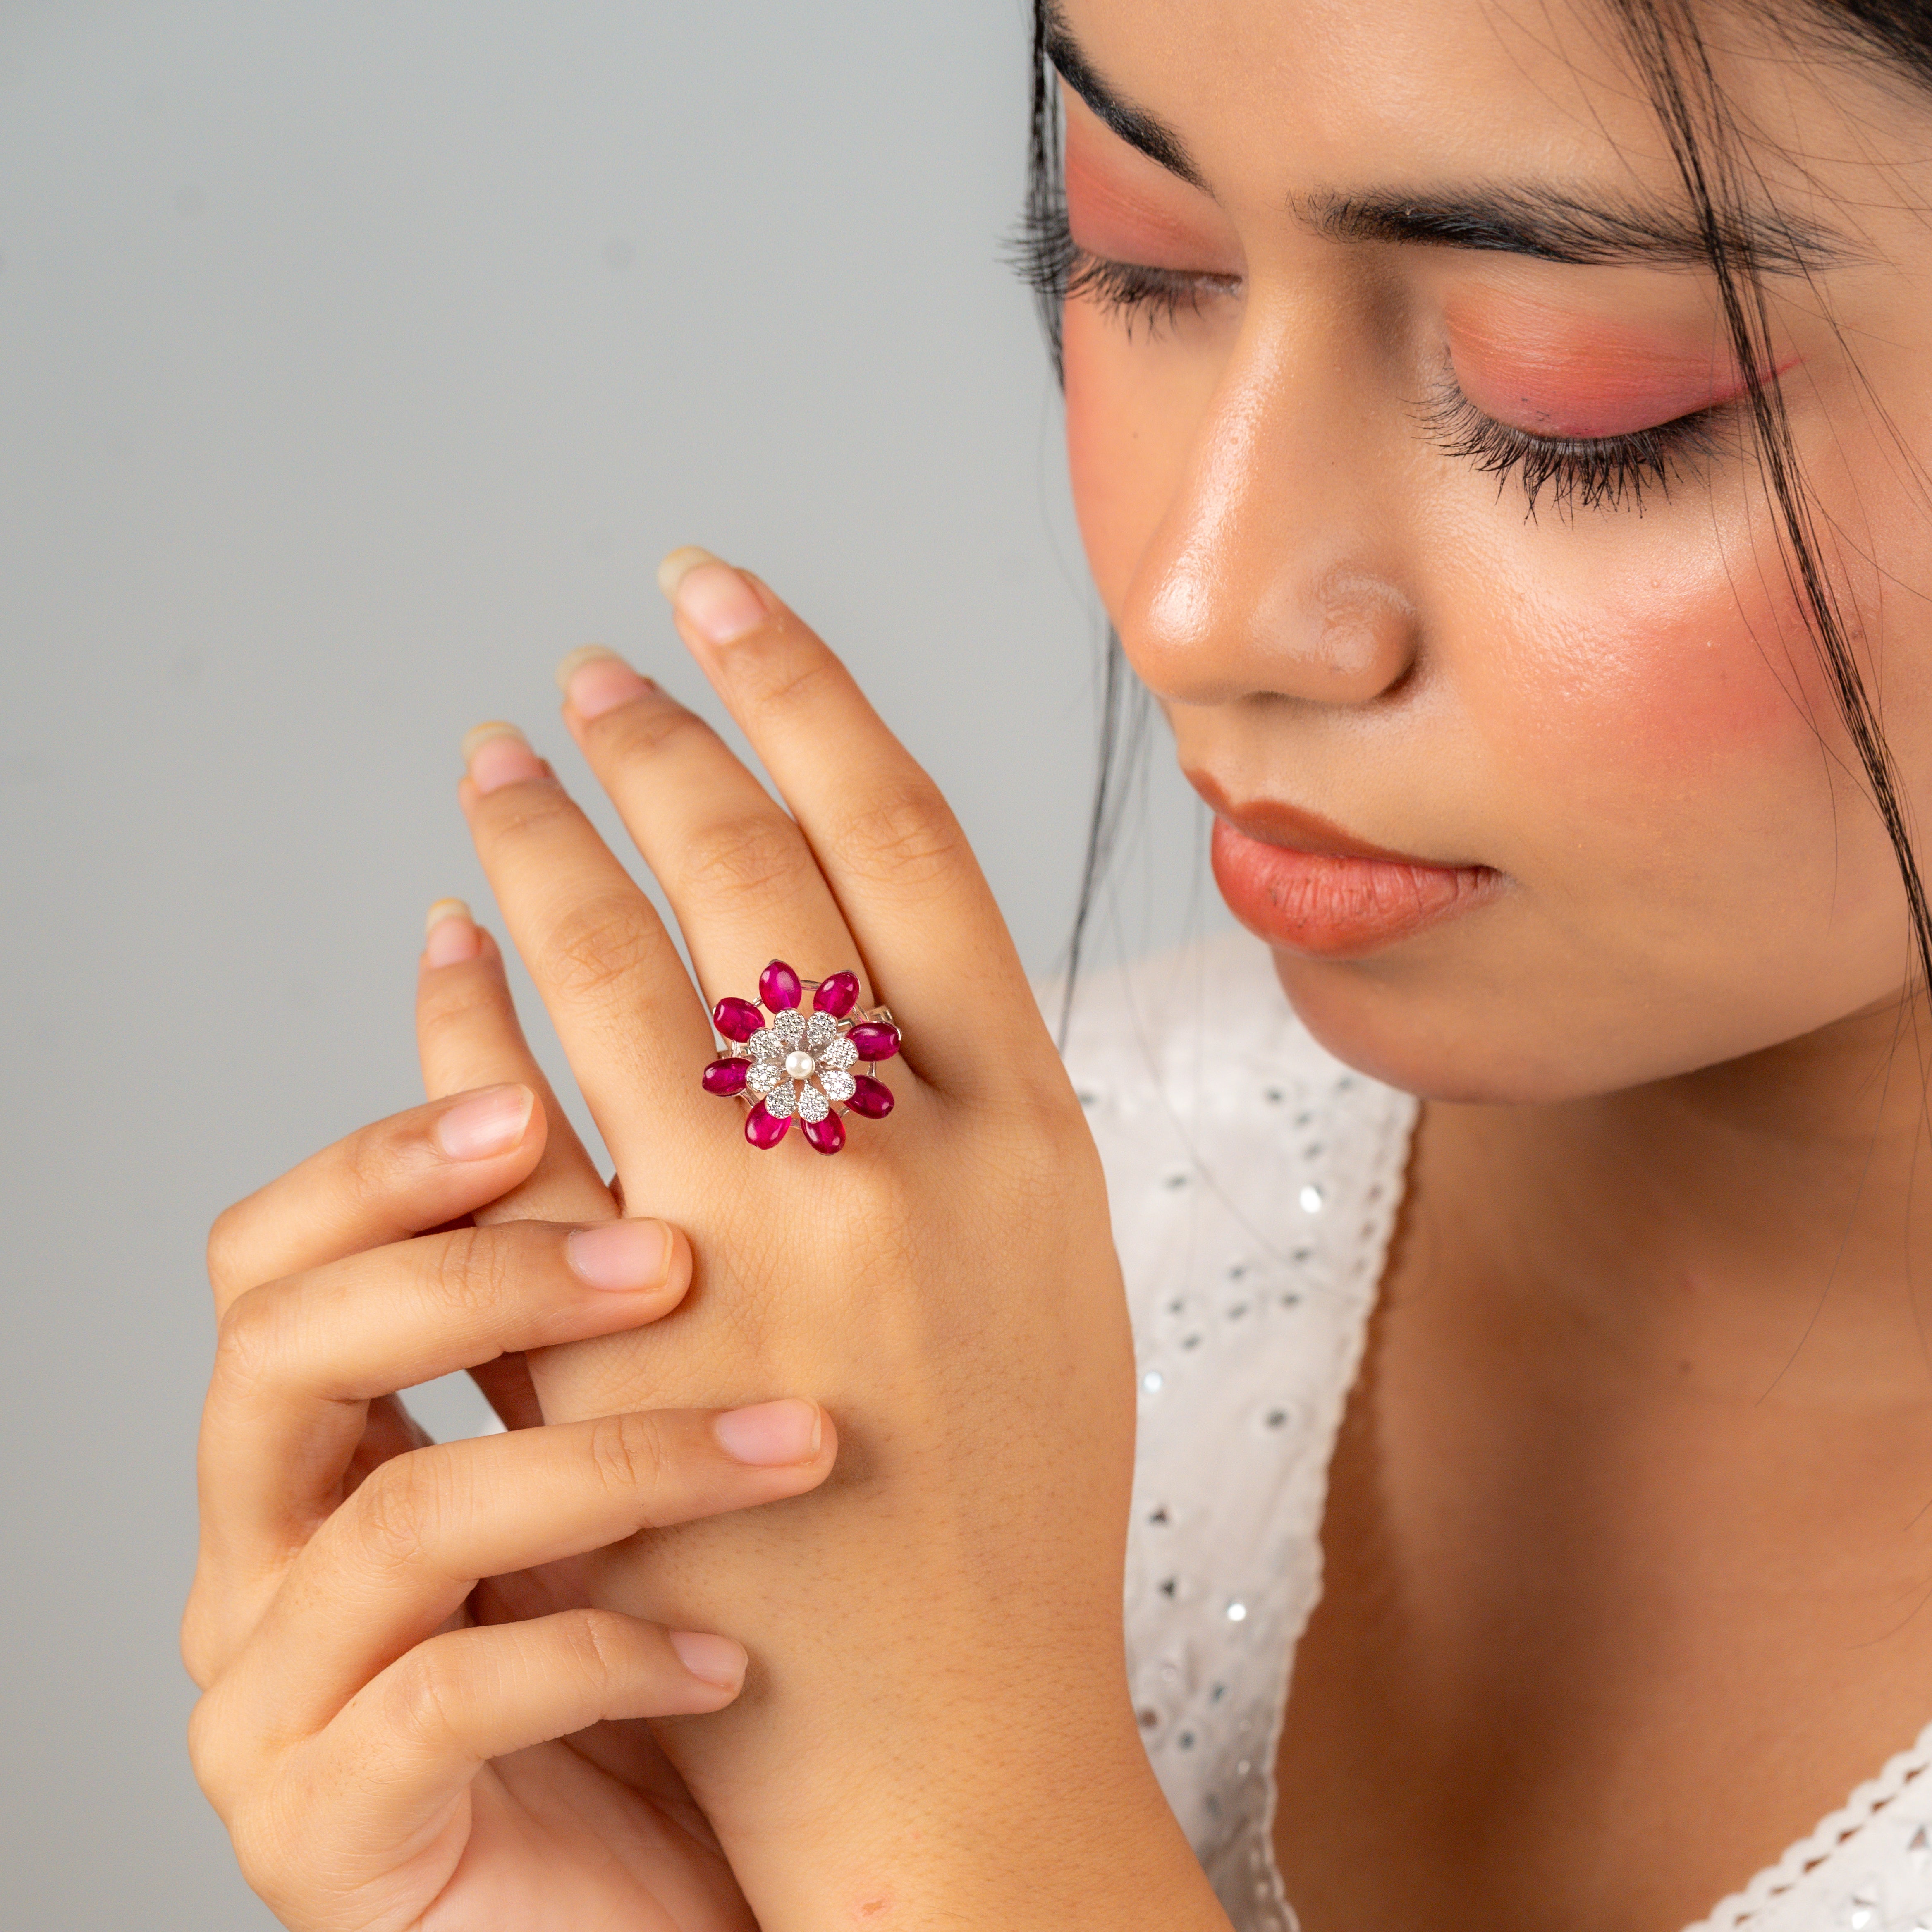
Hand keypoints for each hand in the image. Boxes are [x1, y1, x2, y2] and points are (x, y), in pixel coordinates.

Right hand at [186, 1080, 835, 1931]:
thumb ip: (572, 1295)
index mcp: (317, 1449)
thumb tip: (592, 1075)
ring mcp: (274, 1706)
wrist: (699, 1890)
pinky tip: (736, 1659)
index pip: (272, 1259)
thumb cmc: (665, 1645)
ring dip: (617, 1464)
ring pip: (401, 1522)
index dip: (382, 1167)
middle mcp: (260, 1564)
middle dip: (481, 1281)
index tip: (530, 1103)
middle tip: (667, 1257)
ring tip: (794, 1446)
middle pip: (281, 1352)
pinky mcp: (325, 1836)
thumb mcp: (618, 1442)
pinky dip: (610, 1657)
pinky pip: (445, 1703)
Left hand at [438, 551, 1227, 1928]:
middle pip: (757, 869)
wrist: (956, 1729)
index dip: (806, 692)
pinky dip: (474, 1012)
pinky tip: (442, 946)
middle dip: (662, 739)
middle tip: (590, 667)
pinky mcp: (630, 1337)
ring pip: (628, 965)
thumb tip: (862, 954)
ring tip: (499, 761)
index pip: (903, 839)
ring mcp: (759, 1244)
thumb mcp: (1050, 1268)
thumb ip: (973, 1110)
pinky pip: (525, 1120)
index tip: (728, 599)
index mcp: (1030, 1125)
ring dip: (548, 839)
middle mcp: (900, 1157)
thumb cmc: (1014, 1504)